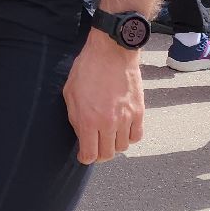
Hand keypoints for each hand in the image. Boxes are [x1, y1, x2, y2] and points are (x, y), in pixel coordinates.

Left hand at [63, 35, 143, 163]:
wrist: (111, 51)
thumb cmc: (87, 69)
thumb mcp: (70, 93)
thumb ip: (75, 118)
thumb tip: (82, 135)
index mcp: (89, 120)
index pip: (90, 154)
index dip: (85, 158)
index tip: (84, 156)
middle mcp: (109, 123)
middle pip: (108, 154)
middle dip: (99, 155)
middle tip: (96, 148)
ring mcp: (126, 118)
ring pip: (123, 147)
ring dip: (114, 145)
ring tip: (108, 136)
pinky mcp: (139, 111)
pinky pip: (136, 136)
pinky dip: (129, 137)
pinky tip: (122, 130)